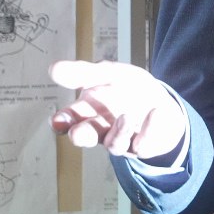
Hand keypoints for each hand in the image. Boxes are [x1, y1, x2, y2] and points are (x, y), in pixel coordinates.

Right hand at [49, 60, 186, 159]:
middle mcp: (101, 129)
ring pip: (114, 143)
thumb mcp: (107, 73)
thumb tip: (53, 68)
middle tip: (76, 133)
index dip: (63, 120)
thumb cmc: (126, 89)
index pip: (70, 118)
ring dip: (119, 132)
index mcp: (87, 112)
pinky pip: (144, 142)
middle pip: (87, 136)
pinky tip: (155, 112)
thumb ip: (83, 72)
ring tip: (125, 116)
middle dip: (81, 135)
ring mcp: (122, 139)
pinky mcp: (144, 144)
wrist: (160, 101)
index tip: (58, 121)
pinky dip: (149, 129)